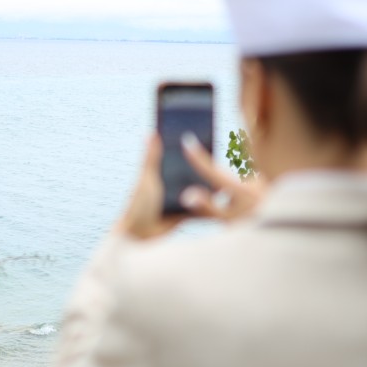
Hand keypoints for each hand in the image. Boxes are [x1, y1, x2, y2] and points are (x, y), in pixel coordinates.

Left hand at [114, 134, 266, 240]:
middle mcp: (171, 184)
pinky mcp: (186, 213)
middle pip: (191, 170)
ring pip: (199, 188)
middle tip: (224, 149)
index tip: (204, 130)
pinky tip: (227, 195)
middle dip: (204, 163)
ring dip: (210, 184)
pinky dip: (212, 202)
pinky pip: (202, 207)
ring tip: (229, 172)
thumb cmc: (137, 206)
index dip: (189, 145)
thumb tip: (151, 133)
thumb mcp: (146, 179)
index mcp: (161, 173)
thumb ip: (151, 158)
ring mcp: (180, 198)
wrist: (140, 236)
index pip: (178, 155)